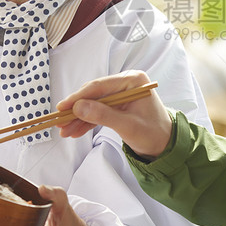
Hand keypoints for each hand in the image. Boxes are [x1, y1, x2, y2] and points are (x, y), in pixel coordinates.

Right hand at [56, 71, 172, 158]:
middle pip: (94, 94)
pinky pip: (98, 111)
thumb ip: (103, 115)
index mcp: (133, 80)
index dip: (78, 97)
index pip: (99, 86)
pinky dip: (87, 122)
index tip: (62, 107)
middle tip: (59, 121)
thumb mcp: (128, 126)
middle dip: (76, 110)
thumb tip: (78, 107)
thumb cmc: (154, 133)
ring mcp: (122, 94)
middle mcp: (126, 83)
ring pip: (93, 104)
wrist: (166, 144)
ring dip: (79, 118)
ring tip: (64, 131)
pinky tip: (74, 131)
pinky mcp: (118, 105)